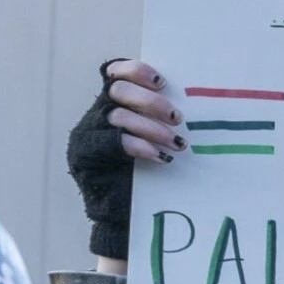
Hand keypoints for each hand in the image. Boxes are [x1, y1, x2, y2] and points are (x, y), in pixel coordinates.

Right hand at [67, 57, 184, 262]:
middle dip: (150, 101)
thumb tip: (198, 98)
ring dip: (152, 127)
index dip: (137, 71)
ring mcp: (88, 133)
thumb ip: (162, 116)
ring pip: (118, 116)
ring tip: (178, 143)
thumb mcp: (158, 137)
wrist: (125, 212)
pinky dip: (140, 146)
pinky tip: (160, 157)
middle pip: (117, 90)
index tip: (163, 83)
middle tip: (177, 118)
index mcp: (115, 102)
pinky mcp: (86, 155)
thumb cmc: (149, 172)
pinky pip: (113, 142)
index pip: (116, 72)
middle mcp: (98, 113)